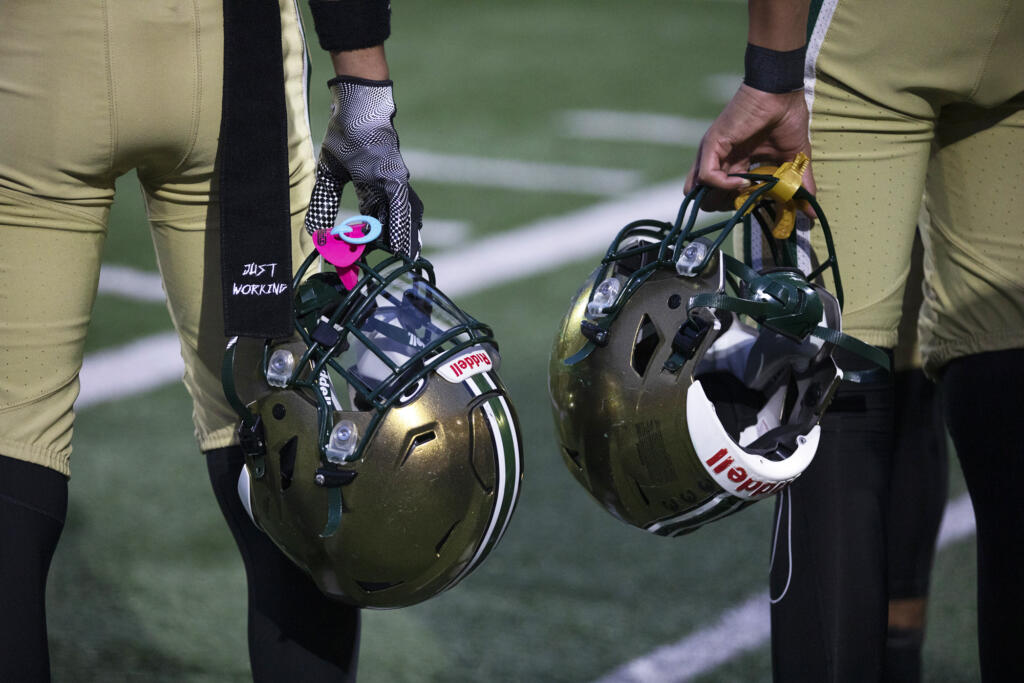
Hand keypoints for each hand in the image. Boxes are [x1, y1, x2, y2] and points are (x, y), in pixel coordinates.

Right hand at [305, 76, 423, 257]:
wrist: (354, 107)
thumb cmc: (345, 134)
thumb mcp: (328, 174)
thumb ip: (323, 203)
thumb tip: (314, 231)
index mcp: (370, 191)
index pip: (369, 225)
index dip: (365, 246)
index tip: (359, 266)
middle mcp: (386, 191)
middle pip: (388, 228)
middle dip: (386, 252)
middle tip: (385, 275)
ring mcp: (393, 184)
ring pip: (400, 221)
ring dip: (401, 244)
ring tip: (403, 266)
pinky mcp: (396, 176)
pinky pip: (400, 207)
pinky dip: (401, 227)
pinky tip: (404, 246)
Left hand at [685, 85, 814, 210]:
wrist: (781, 92)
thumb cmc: (787, 119)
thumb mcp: (794, 160)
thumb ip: (798, 186)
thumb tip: (812, 211)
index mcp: (737, 163)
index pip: (725, 196)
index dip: (738, 205)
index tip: (758, 204)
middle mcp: (722, 160)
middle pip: (708, 199)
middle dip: (727, 207)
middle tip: (748, 202)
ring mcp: (714, 153)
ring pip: (700, 192)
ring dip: (721, 200)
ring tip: (744, 193)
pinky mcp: (712, 145)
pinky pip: (707, 176)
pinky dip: (722, 185)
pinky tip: (741, 182)